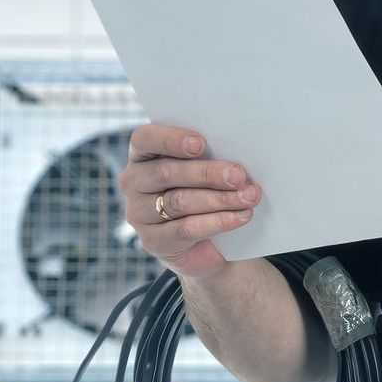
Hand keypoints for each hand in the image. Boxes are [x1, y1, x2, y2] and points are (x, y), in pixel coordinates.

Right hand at [119, 124, 263, 280]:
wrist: (205, 243)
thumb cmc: (203, 191)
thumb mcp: (202, 169)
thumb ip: (208, 158)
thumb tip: (234, 161)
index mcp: (141, 154)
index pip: (144, 139)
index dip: (171, 140)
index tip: (201, 144)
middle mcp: (133, 182)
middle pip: (166, 172)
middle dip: (207, 173)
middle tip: (238, 175)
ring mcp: (138, 214)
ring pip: (179, 201)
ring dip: (219, 199)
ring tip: (248, 197)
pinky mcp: (153, 241)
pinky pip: (187, 228)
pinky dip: (218, 221)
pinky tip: (240, 217)